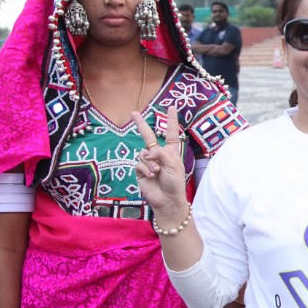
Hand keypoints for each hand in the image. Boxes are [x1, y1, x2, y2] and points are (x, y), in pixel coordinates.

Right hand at [132, 105, 188, 221]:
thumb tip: (146, 152)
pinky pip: (139, 163)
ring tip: (157, 172)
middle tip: (133, 113)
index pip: (170, 133)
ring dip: (150, 162)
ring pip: (143, 153)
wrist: (167, 200)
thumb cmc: (174, 182)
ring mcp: (148, 162)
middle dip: (140, 124)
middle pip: (148, 136)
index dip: (171, 120)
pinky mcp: (140, 170)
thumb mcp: (173, 164)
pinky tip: (151, 176)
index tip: (171, 107)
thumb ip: (161, 153)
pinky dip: (145, 169)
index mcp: (170, 151)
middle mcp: (158, 154)